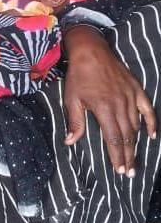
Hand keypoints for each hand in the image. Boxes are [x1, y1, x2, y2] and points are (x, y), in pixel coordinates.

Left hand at [63, 27, 156, 175]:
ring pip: (136, 126)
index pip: (114, 139)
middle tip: (129, 172)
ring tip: (134, 158)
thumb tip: (70, 142)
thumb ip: (74, 122)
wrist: (90, 50)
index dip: (117, 156)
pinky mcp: (135, 89)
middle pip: (127, 136)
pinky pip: (147, 109)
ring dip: (136, 143)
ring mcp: (130, 96)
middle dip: (128, 156)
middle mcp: (120, 104)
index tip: (120, 170)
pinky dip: (150, 123)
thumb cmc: (79, 75)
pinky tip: (151, 135)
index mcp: (104, 109)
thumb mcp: (72, 99)